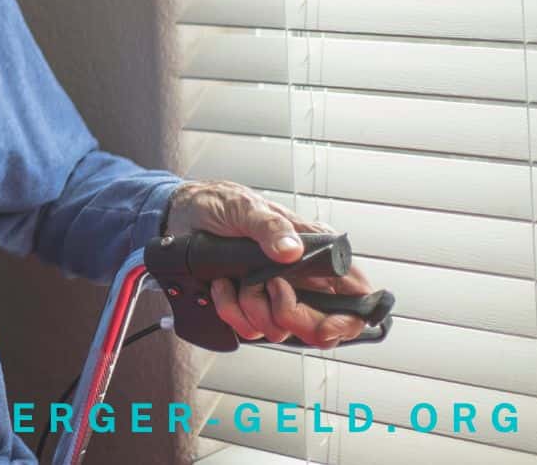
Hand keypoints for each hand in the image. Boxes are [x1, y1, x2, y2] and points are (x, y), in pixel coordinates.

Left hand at [164, 180, 376, 348]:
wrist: (181, 214)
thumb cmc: (220, 203)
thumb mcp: (245, 208)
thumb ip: (269, 226)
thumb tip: (291, 250)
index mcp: (313, 253)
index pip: (355, 295)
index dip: (350, 320)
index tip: (327, 326)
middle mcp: (300, 279)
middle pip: (320, 327)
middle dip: (293, 317)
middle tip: (271, 289)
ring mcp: (273, 295)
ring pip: (280, 331)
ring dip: (254, 309)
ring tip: (238, 279)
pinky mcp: (248, 305)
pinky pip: (247, 329)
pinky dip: (230, 310)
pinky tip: (222, 285)